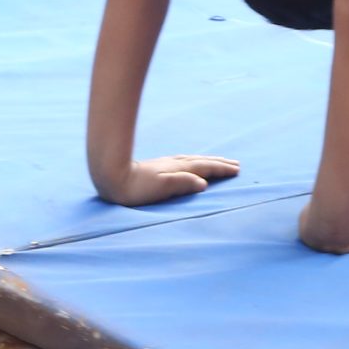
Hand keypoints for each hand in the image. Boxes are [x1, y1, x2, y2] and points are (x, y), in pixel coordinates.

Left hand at [100, 154, 241, 205]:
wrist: (111, 176)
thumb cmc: (135, 188)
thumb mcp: (160, 188)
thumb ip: (182, 183)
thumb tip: (203, 182)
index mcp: (178, 170)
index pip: (205, 168)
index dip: (221, 169)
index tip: (237, 169)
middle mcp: (174, 164)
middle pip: (201, 161)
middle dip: (219, 162)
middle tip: (235, 163)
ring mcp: (166, 163)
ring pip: (193, 159)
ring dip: (208, 160)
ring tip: (218, 161)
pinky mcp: (159, 166)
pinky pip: (185, 161)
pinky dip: (194, 161)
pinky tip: (191, 163)